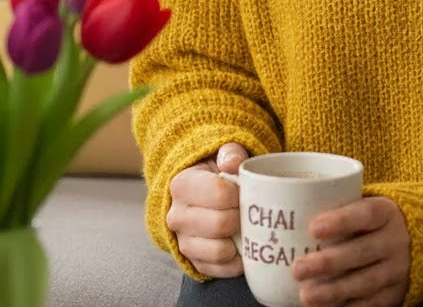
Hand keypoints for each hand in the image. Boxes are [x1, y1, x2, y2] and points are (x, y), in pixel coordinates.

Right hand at [167, 142, 248, 277]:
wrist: (202, 195)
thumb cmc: (217, 172)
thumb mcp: (222, 154)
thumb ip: (230, 152)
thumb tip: (232, 162)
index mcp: (182, 185)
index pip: (220, 194)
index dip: (239, 193)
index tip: (243, 189)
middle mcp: (176, 215)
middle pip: (221, 224)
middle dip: (241, 216)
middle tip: (246, 208)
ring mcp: (183, 241)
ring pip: (219, 250)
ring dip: (238, 240)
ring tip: (242, 225)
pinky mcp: (193, 261)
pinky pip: (219, 270)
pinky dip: (235, 262)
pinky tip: (241, 246)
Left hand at [292, 196, 409, 305]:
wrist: (416, 239)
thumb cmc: (373, 219)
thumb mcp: (365, 203)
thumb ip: (337, 204)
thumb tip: (290, 206)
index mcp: (386, 212)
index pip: (366, 214)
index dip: (340, 221)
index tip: (313, 228)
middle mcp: (394, 241)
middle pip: (362, 252)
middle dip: (328, 263)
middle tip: (297, 269)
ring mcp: (397, 270)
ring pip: (365, 283)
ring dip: (334, 292)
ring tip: (305, 296)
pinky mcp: (395, 294)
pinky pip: (372, 304)